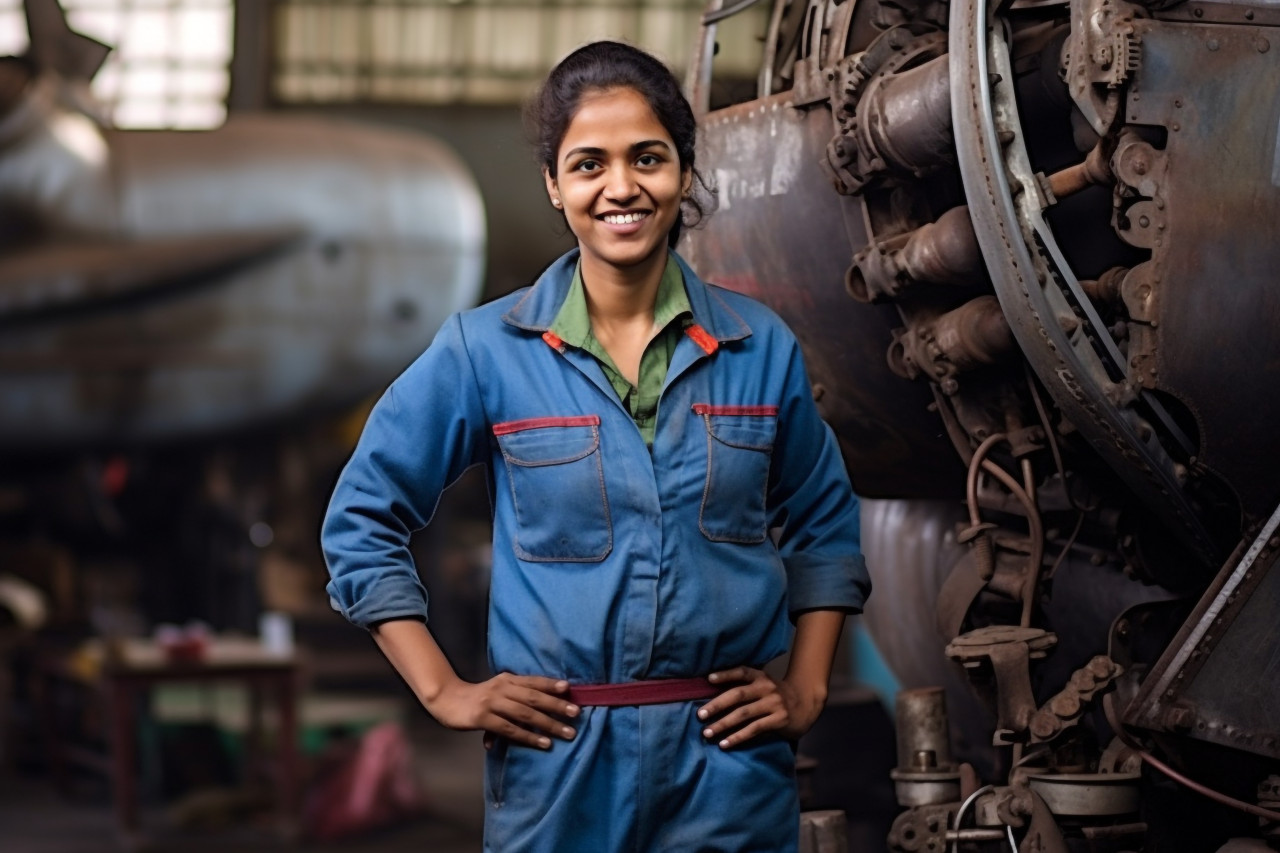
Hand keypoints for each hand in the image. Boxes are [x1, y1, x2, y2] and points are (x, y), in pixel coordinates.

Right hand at [425, 673, 579, 749]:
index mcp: (507, 679)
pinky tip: (543, 743)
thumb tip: (544, 707)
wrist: (446, 700)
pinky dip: (529, 737)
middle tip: (576, 713)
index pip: (533, 681)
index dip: (551, 685)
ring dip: (548, 724)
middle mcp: (501, 688)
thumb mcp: (497, 690)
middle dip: (557, 706)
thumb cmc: (477, 698)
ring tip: (567, 732)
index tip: (570, 689)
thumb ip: (516, 695)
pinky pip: (510, 729)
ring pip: (526, 714)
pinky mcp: (483, 718)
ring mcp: (492, 703)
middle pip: (534, 697)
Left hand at [695, 667, 825, 748]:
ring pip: (743, 714)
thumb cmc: (777, 696)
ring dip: (723, 724)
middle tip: (700, 715)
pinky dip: (737, 737)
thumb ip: (746, 688)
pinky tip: (725, 743)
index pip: (741, 672)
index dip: (725, 674)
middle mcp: (767, 688)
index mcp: (761, 677)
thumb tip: (714, 696)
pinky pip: (754, 729)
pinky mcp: (779, 720)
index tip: (708, 679)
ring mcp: (774, 704)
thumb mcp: (765, 686)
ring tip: (707, 732)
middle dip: (717, 705)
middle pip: (737, 695)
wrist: (806, 704)